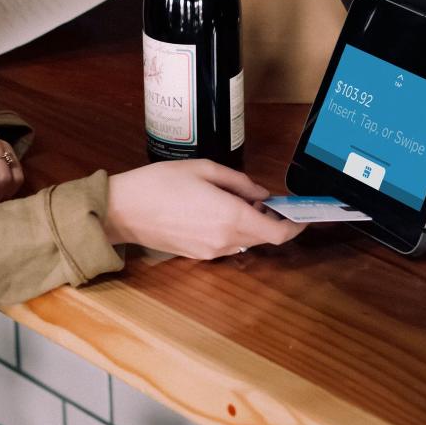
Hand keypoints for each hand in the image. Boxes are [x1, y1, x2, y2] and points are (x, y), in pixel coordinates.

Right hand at [104, 160, 301, 258]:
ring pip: (244, 241)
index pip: (278, 233)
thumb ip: (239, 183)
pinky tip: (216, 211)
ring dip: (249, 224)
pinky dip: (230, 230)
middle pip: (262, 237)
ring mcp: (210, 251)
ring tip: (236, 200)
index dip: (295, 226)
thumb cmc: (160, 184)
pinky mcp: (197, 255)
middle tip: (262, 197)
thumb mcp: (205, 170)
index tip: (302, 216)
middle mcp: (224, 241)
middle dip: (269, 219)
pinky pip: (225, 244)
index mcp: (230, 218)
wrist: (123, 210)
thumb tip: (261, 193)